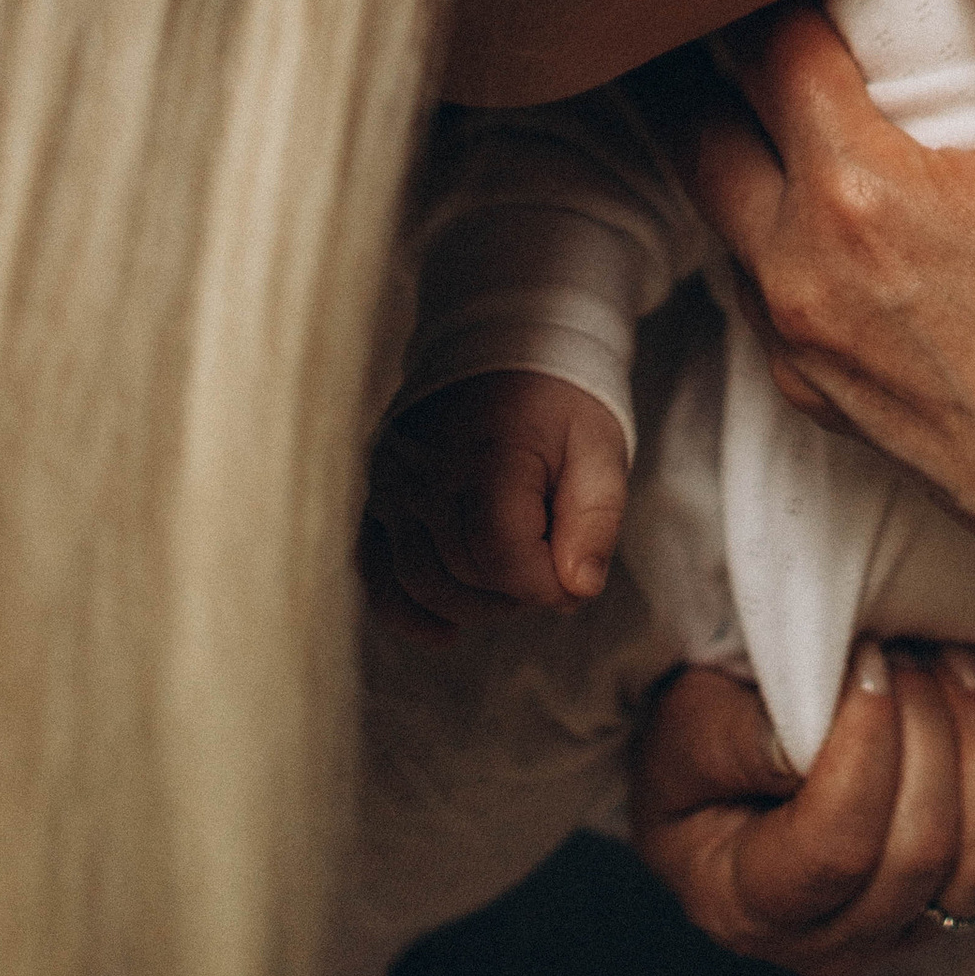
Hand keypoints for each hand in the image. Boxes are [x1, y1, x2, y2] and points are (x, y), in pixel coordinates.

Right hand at [360, 370, 628, 636]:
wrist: (506, 343)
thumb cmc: (560, 401)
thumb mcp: (600, 447)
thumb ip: (595, 520)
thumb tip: (579, 591)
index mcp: (486, 455)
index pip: (503, 557)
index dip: (544, 584)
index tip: (574, 575)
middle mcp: (425, 472)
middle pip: (459, 575)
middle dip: (512, 594)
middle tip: (548, 574)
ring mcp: (392, 485)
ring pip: (416, 581)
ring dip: (468, 605)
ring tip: (511, 586)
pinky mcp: (377, 497)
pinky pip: (374, 571)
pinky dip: (403, 611)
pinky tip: (443, 631)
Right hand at [630, 647, 974, 975]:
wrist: (728, 775)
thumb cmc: (700, 750)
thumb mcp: (686, 730)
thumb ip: (740, 738)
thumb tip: (817, 737)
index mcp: (750, 904)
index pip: (836, 848)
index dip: (867, 748)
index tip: (866, 659)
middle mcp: (833, 940)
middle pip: (919, 855)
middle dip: (928, 731)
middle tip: (906, 647)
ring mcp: (906, 927)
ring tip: (956, 661)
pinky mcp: (961, 893)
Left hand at [642, 12, 974, 596]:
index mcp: (859, 187)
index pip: (770, 44)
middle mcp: (801, 267)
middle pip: (702, 125)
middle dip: (717, 58)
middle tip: (743, 3)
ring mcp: (800, 345)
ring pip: (721, 211)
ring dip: (737, 145)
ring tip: (769, 90)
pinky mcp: (816, 401)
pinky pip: (760, 290)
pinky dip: (771, 233)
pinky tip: (819, 206)